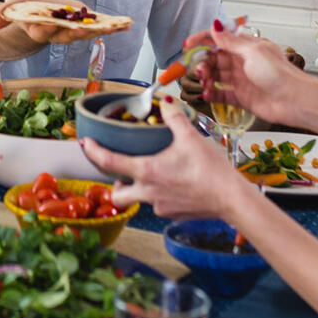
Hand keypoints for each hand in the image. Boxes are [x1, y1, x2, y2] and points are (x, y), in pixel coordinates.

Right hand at [0, 0, 125, 60]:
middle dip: (78, 32)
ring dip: (102, 31)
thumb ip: (2, 15)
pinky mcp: (85, 25)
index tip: (49, 24)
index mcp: (39, 29)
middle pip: (68, 36)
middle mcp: (57, 34)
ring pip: (87, 33)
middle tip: (86, 28)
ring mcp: (73, 31)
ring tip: (117, 27)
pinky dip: (112, 27)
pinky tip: (126, 24)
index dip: (46, 29)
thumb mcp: (12, 6)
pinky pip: (99, 27)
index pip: (41, 32)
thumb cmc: (26, 7)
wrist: (39, 10)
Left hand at [80, 104, 250, 218]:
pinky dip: (159, 196)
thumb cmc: (211, 170)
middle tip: (121, 172)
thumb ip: (174, 118)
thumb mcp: (191, 137)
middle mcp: (149, 192)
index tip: (85, 144)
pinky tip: (174, 185)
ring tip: (151, 176)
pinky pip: (158, 205)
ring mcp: (161, 207)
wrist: (232, 199)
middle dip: (115, 185)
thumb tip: (167, 102)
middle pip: (117, 195)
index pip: (109, 162)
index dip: (94, 152)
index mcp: (147, 171)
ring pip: (139, 200)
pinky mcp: (173, 214)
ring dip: (139, 189)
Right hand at [195, 22, 308, 124]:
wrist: (294, 100)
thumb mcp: (253, 52)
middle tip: (199, 69)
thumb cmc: (280, 74)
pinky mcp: (241, 97)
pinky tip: (207, 94)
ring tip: (204, 81)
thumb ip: (231, 41)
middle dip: (203, 62)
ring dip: (206, 77)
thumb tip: (216, 26)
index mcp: (247, 47)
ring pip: (216, 75)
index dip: (203, 40)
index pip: (220, 39)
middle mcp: (243, 62)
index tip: (188, 44)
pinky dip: (212, 93)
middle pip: (215, 59)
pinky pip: (221, 94)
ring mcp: (242, 80)